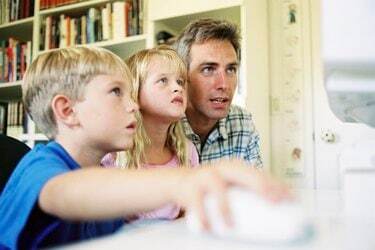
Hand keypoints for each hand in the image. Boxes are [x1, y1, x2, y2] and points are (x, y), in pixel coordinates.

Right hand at [172, 159, 290, 229]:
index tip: (291, 197)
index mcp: (236, 168)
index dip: (276, 184)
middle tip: (273, 201)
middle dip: (260, 185)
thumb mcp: (231, 184)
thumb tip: (277, 206)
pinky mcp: (190, 188)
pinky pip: (196, 203)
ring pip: (218, 187)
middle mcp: (222, 168)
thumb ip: (248, 190)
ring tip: (231, 226)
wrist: (181, 181)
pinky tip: (207, 228)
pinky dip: (202, 216)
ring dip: (225, 207)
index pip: (260, 174)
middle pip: (243, 173)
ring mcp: (205, 175)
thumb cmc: (213, 186)